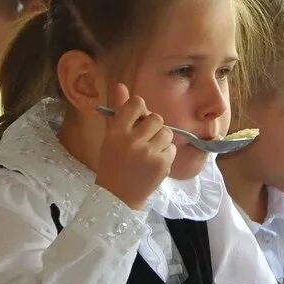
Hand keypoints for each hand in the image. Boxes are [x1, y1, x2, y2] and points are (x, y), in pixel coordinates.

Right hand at [94, 84, 175, 209]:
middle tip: (144, 139)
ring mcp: (149, 153)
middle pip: (156, 118)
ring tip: (150, 151)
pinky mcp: (162, 165)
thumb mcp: (111, 137)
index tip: (137, 120)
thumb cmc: (113, 164)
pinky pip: (172, 148)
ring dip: (161, 140)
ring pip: (167, 132)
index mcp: (116, 132)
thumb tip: (122, 85)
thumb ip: (119, 111)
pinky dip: (165, 154)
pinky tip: (153, 163)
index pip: (136, 104)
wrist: (118, 197)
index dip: (140, 110)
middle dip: (153, 127)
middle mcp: (132, 141)